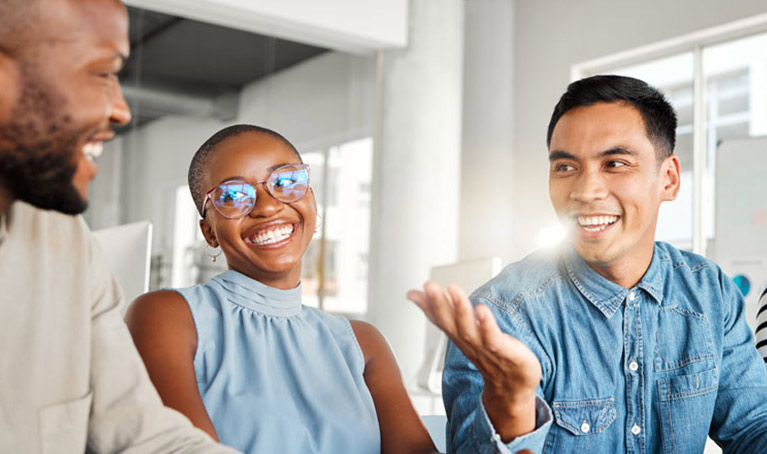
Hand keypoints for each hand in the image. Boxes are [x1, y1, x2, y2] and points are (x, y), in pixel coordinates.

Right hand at [407, 281, 541, 439]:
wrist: (514, 386)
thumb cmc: (493, 356)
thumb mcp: (470, 332)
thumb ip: (453, 315)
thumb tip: (440, 303)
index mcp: (460, 337)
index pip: (440, 321)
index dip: (426, 307)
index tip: (413, 293)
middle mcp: (469, 343)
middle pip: (450, 324)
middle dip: (438, 303)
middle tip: (429, 286)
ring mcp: (485, 348)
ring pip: (468, 329)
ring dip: (459, 309)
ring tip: (452, 289)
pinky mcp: (503, 351)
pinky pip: (493, 338)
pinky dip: (486, 325)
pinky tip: (482, 309)